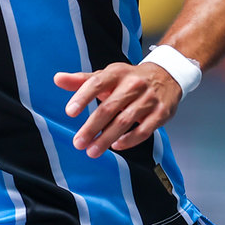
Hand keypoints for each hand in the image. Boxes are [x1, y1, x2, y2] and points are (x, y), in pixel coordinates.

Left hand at [54, 61, 181, 157]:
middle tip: (78, 142)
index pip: (97, 83)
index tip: (70, 112)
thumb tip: (57, 79)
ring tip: (92, 150)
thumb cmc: (130, 79)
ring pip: (125, 121)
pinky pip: (144, 130)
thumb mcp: (107, 75)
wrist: (166, 76)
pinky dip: (129, 140)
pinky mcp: (161, 113)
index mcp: (117, 73)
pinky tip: (116, 146)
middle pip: (109, 107)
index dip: (82, 97)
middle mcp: (133, 85)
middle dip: (92, 127)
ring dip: (106, 138)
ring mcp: (148, 99)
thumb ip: (82, 80)